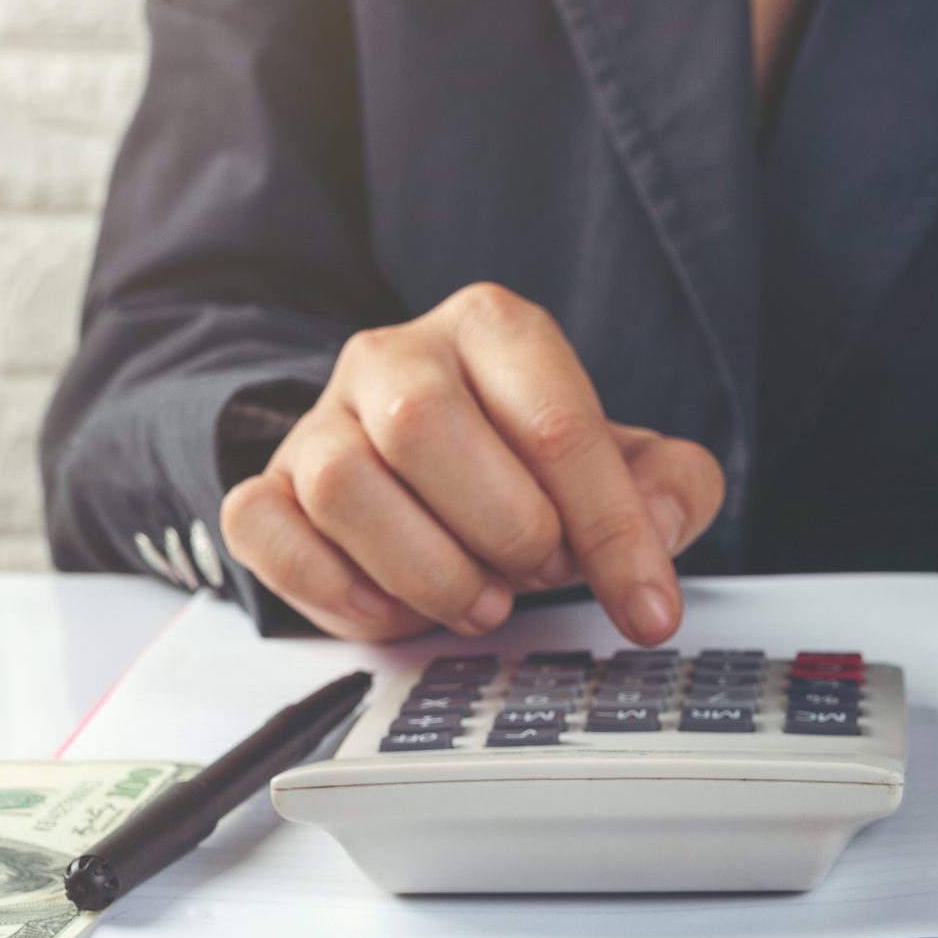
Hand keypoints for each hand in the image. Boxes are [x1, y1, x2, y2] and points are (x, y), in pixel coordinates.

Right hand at [217, 283, 723, 644]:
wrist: (430, 467)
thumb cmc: (531, 464)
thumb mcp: (628, 464)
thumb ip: (672, 487)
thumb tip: (654, 528)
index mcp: (491, 328)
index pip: (553, 422)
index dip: (609, 530)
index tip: (647, 608)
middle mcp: (393, 356)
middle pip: (424, 429)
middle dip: (503, 531)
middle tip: (539, 574)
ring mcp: (318, 421)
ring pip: (343, 485)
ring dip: (427, 571)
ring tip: (480, 601)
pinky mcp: (266, 486)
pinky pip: (265, 530)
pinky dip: (336, 590)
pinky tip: (395, 608)